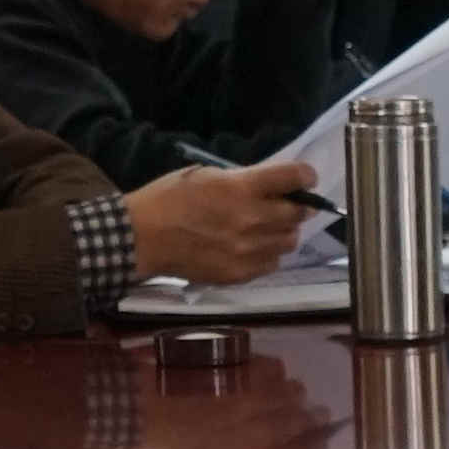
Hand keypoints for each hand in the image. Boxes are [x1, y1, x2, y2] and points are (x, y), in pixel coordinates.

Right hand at [123, 158, 319, 289]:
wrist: (142, 237)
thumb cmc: (169, 198)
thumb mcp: (205, 175)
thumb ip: (241, 180)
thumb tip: (269, 186)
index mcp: (241, 188)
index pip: (292, 177)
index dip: (305, 175)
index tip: (306, 178)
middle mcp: (251, 219)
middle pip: (297, 213)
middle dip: (298, 206)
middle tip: (289, 205)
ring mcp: (247, 250)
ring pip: (290, 241)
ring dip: (284, 232)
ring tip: (268, 228)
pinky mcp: (240, 273)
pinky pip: (272, 263)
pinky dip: (268, 254)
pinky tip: (253, 248)